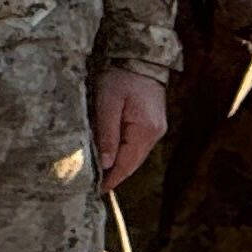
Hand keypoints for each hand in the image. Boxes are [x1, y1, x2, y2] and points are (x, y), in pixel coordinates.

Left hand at [92, 68, 166, 193]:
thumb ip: (107, 133)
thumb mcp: (107, 103)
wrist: (141, 60)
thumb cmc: (121, 78)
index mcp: (145, 130)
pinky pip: (137, 146)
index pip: (127, 163)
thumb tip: (105, 163)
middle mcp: (155, 133)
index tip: (97, 191)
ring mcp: (156, 129)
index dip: (112, 179)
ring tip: (101, 176)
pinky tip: (112, 158)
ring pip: (135, 155)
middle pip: (133, 162)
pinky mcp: (152, 124)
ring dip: (119, 166)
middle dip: (115, 175)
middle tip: (95, 188)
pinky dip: (124, 154)